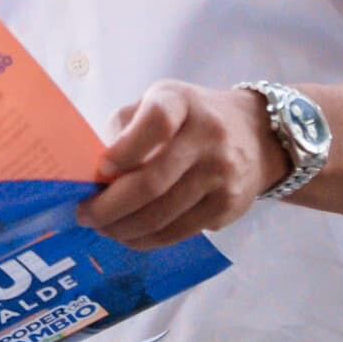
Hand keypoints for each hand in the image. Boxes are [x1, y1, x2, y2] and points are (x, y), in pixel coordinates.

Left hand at [77, 81, 286, 250]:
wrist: (257, 136)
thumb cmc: (190, 118)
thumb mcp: (158, 103)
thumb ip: (126, 128)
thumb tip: (94, 172)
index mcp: (181, 101)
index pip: (156, 123)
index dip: (125, 150)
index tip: (103, 168)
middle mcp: (208, 136)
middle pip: (152, 182)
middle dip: (109, 206)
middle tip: (85, 216)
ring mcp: (222, 174)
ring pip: (162, 214)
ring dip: (123, 229)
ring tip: (102, 229)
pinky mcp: (229, 205)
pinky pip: (179, 231)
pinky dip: (147, 240)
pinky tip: (129, 236)